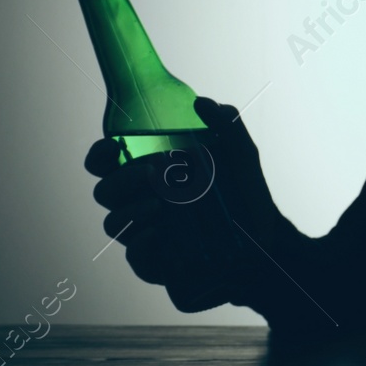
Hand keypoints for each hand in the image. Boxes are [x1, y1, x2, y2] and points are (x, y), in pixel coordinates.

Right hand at [86, 97, 286, 312]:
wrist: (264, 240)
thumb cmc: (246, 193)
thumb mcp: (242, 155)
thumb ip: (226, 124)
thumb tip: (201, 102)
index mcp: (150, 173)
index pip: (107, 163)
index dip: (100, 154)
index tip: (113, 146)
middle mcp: (140, 202)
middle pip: (105, 192)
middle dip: (121, 180)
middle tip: (152, 173)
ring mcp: (145, 233)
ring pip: (113, 224)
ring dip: (131, 211)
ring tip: (160, 204)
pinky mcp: (157, 263)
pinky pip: (135, 257)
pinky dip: (141, 244)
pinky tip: (159, 233)